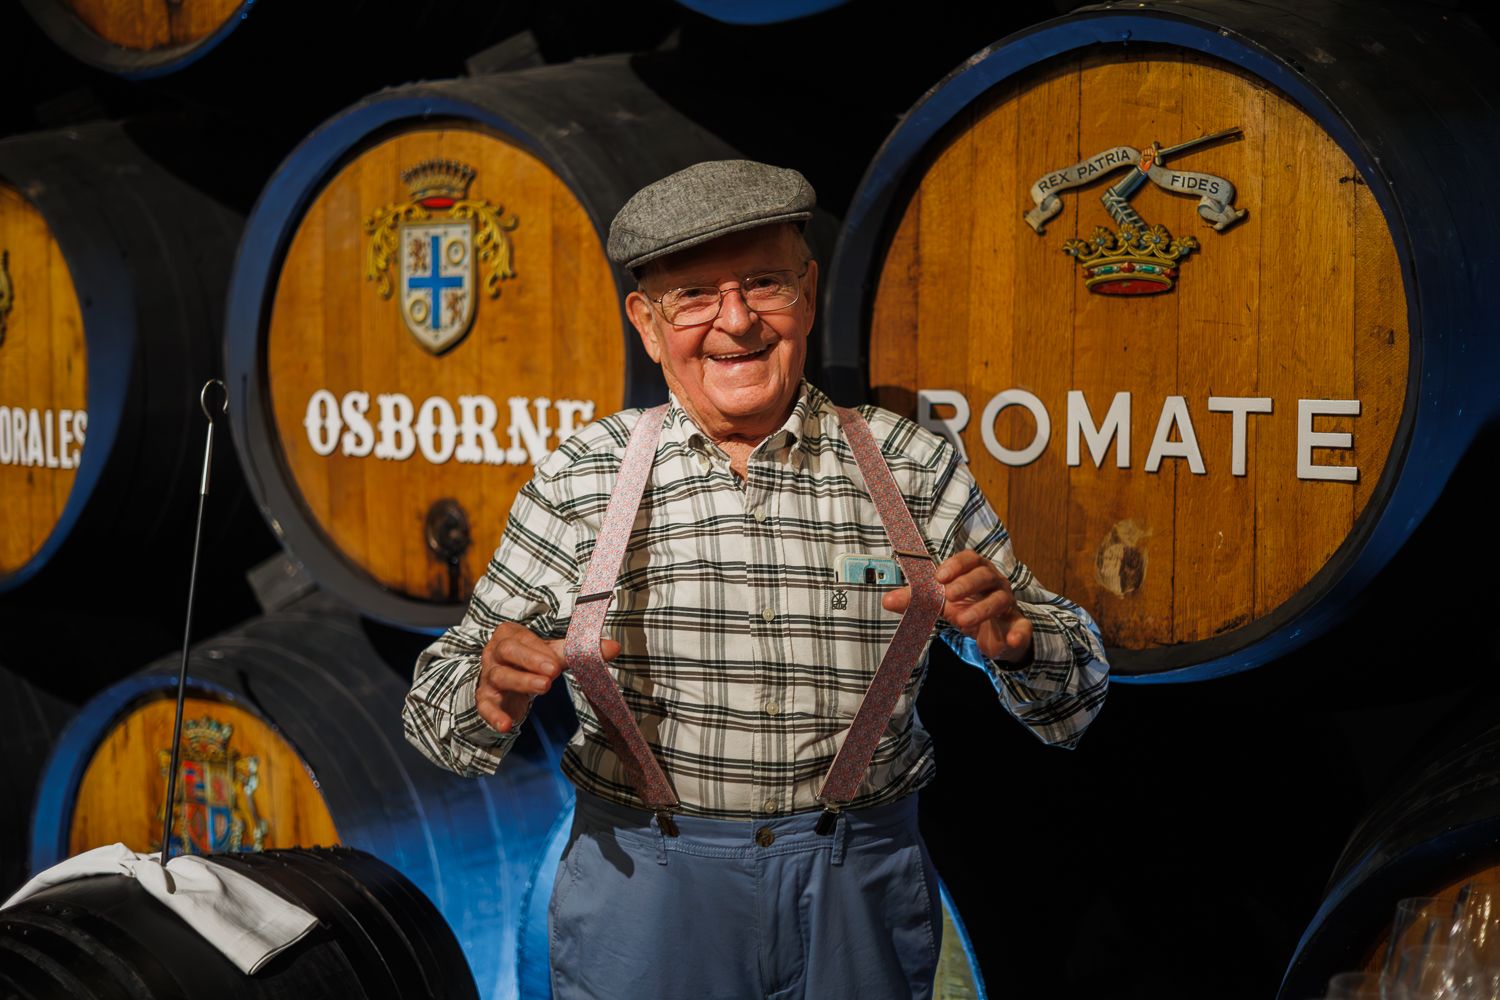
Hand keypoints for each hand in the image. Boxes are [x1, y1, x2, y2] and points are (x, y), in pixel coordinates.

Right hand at [476, 621, 620, 732]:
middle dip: (531, 661)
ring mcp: (488, 676)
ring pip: (501, 676)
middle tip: (553, 672)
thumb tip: (613, 647)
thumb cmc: (529, 660)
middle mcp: (495, 652)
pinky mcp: (484, 699)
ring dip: (522, 682)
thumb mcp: (552, 654)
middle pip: (508, 652)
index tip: (558, 660)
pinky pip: (485, 706)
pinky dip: (494, 716)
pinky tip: (506, 725)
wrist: (504, 680)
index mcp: (510, 634)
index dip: (540, 649)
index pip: (524, 638)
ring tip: (544, 687)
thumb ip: (578, 650)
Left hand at [882, 549, 1032, 663]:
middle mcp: (995, 584)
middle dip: (967, 584)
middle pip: (986, 575)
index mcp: (976, 572)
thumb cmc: (968, 608)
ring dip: (982, 609)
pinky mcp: (1018, 627)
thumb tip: (886, 601)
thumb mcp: (943, 603)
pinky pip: (1022, 628)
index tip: (940, 576)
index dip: (956, 565)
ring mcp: (1008, 604)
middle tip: (950, 597)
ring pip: (1000, 600)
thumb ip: (918, 600)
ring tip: (962, 621)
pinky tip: (1007, 641)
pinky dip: (1017, 634)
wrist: (996, 633)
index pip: (970, 559)